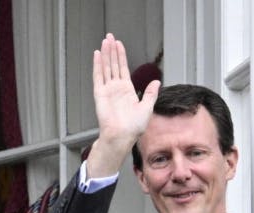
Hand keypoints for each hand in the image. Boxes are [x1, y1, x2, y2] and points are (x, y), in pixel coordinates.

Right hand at [85, 33, 160, 177]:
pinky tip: (97, 55)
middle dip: (111, 50)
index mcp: (127, 90)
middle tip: (109, 37)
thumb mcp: (147, 107)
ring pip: (106, 67)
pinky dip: (97, 65)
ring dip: (105, 54)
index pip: (123, 68)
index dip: (121, 56)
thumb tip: (156, 82)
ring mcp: (107, 90)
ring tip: (104, 41)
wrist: (122, 136)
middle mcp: (116, 88)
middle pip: (113, 64)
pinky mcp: (100, 94)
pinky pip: (98, 76)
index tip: (119, 45)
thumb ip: (150, 94)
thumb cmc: (133, 127)